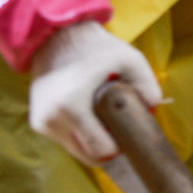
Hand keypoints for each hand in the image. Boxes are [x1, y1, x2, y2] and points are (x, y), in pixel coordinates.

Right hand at [28, 21, 162, 163]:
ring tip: (104, 115)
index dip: (121, 144)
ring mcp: (41, 123)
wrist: (54, 37)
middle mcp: (51, 120)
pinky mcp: (38, 122)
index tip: (130, 128)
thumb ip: (148, 86)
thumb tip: (153, 110)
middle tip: (119, 122)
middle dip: (109, 144)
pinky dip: (82, 134)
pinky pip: (68, 140)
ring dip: (94, 140)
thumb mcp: (130, 59)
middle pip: (90, 155)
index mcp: (71, 108)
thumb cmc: (94, 47)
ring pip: (79, 150)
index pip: (102, 150)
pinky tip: (91, 115)